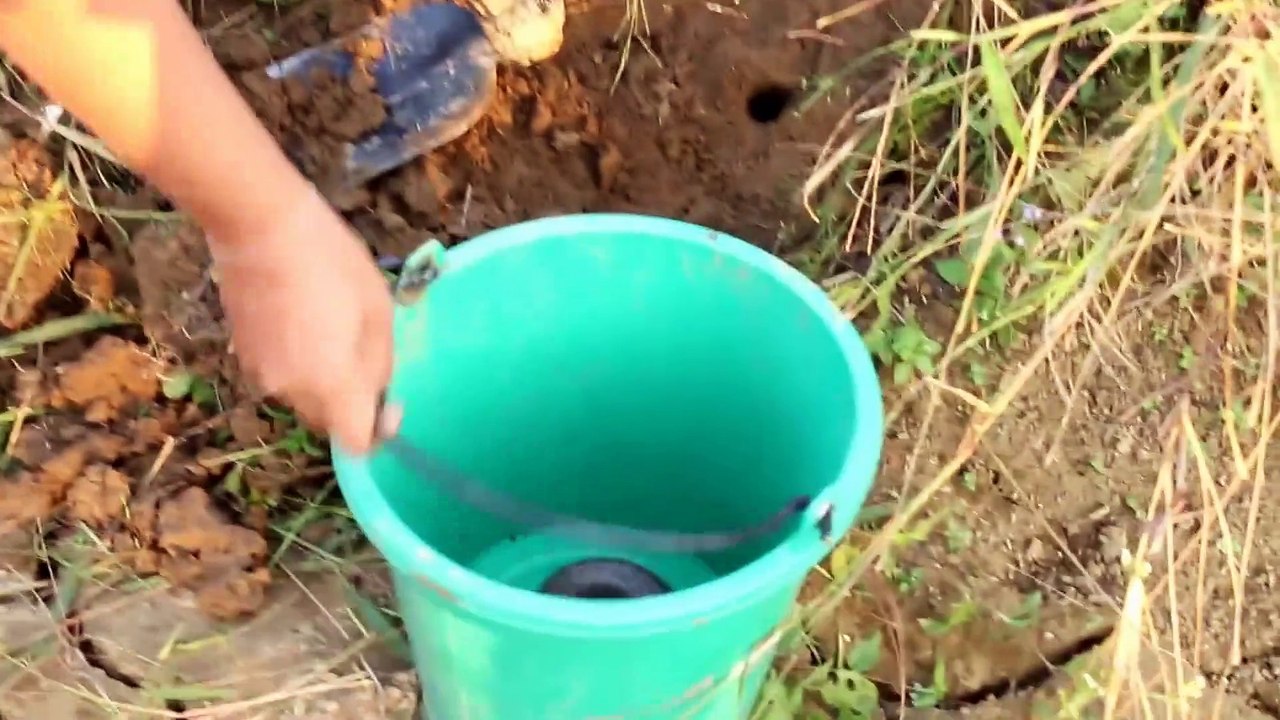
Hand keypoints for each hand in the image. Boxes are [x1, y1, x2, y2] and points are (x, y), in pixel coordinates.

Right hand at [208, 186, 394, 453]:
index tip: (390, 402)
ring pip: (303, 398)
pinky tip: (304, 319)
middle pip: (327, 423)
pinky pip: (281, 375)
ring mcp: (260, 374)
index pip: (355, 444)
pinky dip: (297, 363)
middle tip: (365, 353)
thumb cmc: (331, 261)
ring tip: (332, 329)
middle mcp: (290, 391)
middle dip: (350, 402)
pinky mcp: (241, 353)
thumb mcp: (378, 310)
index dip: (377, 433)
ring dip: (323, 382)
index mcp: (330, 383)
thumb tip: (379, 395)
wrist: (259, 224)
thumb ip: (380, 364)